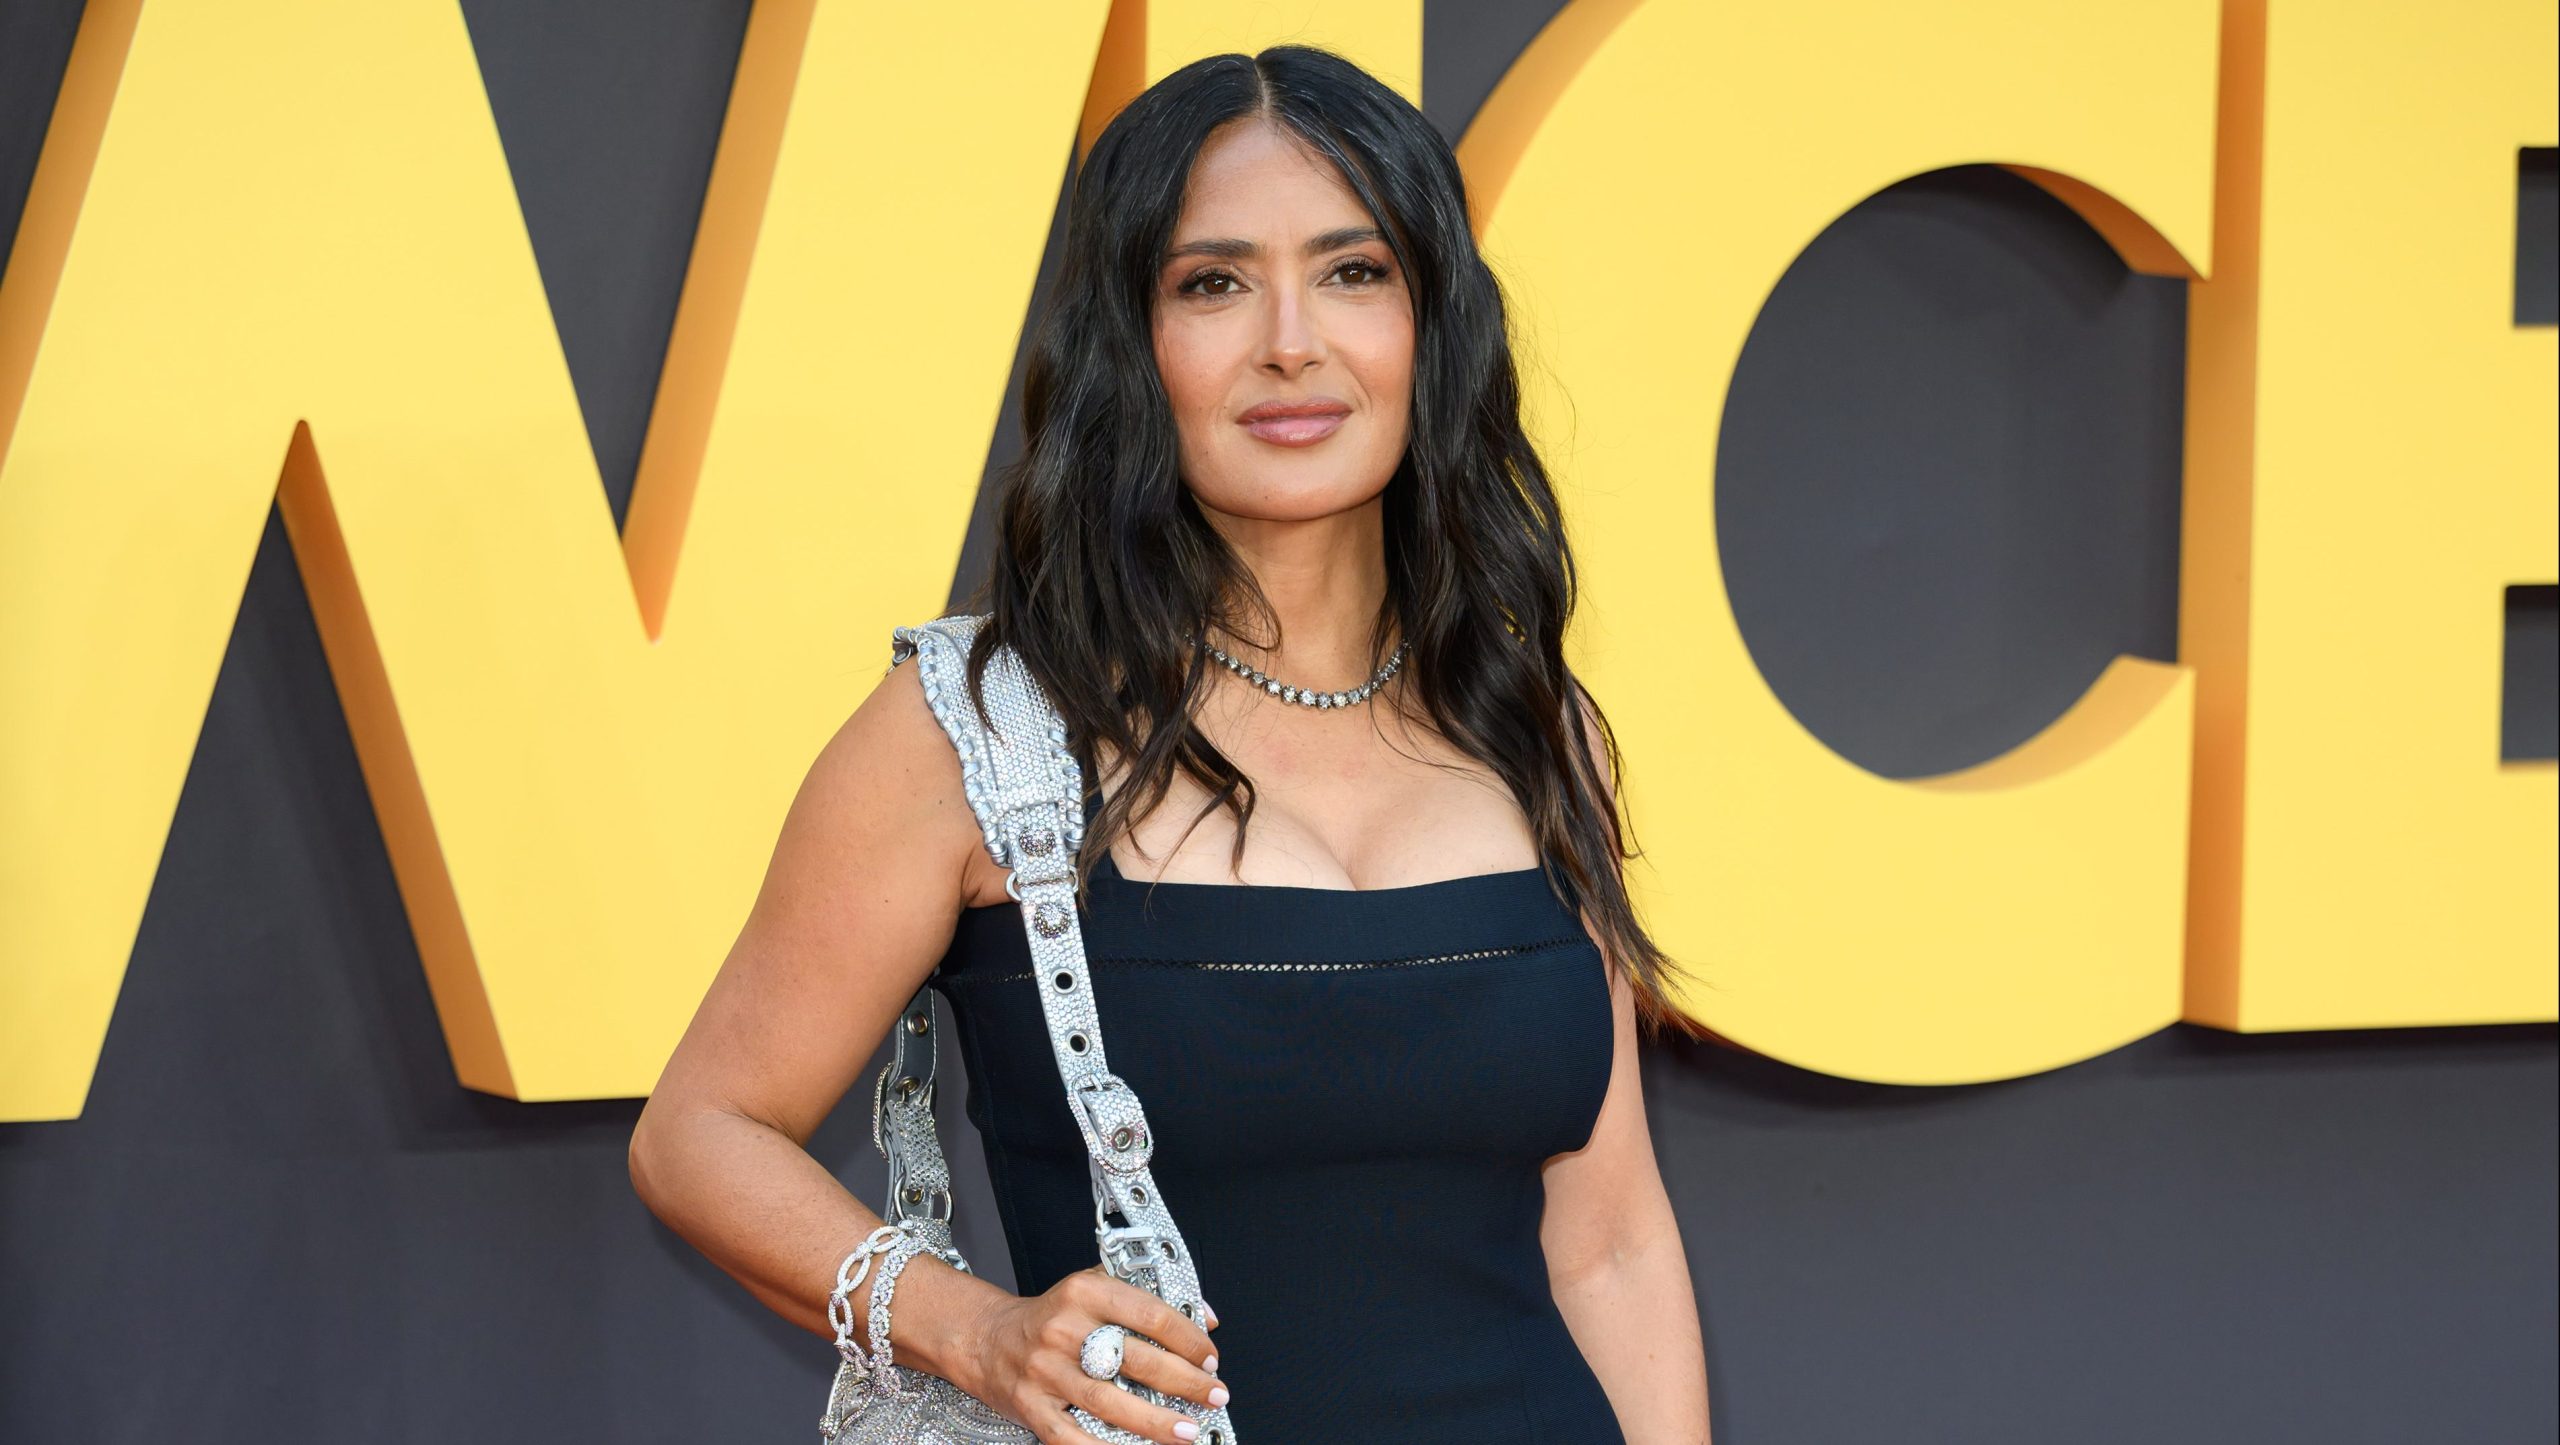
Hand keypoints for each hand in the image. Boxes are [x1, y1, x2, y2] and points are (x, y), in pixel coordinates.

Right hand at [966, 1265, 1227, 1443]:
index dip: (1188, 1340)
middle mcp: (1064, 1330)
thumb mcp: (1095, 1290)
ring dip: (1156, 1422)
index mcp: (1085, 1293)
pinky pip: (1073, 1437)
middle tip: (1215, 1395)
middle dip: (1186, 1383)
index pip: (1151, 1314)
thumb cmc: (1051, 1316)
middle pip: (1137, 1360)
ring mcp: (1046, 1371)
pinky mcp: (1032, 1406)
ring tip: (1188, 1431)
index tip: (1210, 1358)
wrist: (986, 1338)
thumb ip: (1148, 1298)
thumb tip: (1204, 1319)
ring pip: (1110, 1402)